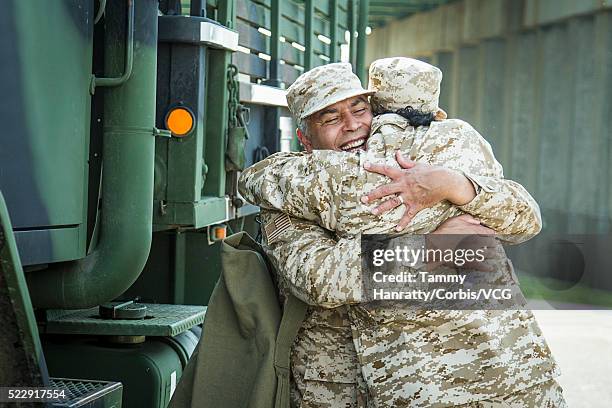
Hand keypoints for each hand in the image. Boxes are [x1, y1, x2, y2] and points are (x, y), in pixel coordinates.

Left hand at [361, 151, 475, 230]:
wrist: (445, 182)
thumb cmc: (432, 172)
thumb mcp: (417, 165)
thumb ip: (405, 161)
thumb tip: (397, 153)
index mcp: (403, 175)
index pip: (386, 169)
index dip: (375, 167)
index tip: (365, 165)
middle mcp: (404, 186)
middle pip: (385, 190)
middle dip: (373, 194)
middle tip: (363, 199)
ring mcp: (410, 196)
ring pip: (393, 203)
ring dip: (382, 208)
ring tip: (373, 212)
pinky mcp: (416, 205)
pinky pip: (408, 215)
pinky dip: (403, 222)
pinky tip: (397, 228)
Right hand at [427, 215, 499, 271]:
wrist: (436, 246)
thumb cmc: (444, 232)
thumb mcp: (454, 220)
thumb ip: (467, 218)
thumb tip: (477, 221)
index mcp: (474, 231)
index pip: (489, 233)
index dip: (491, 234)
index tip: (492, 236)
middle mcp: (477, 241)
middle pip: (491, 243)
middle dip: (493, 244)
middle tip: (493, 245)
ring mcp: (474, 252)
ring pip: (489, 254)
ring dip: (492, 254)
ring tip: (494, 255)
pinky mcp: (470, 262)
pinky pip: (482, 266)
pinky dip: (488, 268)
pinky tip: (491, 268)